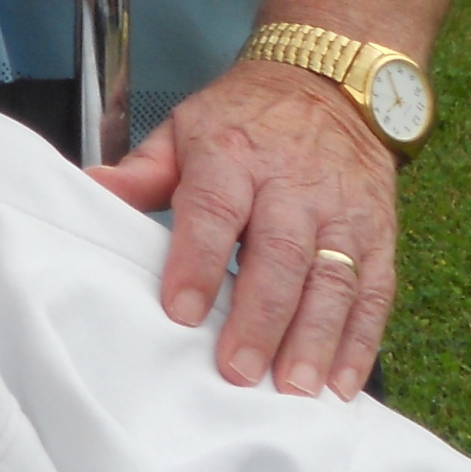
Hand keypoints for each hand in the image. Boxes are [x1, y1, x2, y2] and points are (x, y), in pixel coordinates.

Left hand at [91, 57, 396, 398]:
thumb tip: (91, 189)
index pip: (214, 209)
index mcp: (234, 156)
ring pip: (333, 280)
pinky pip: (374, 291)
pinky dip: (361, 341)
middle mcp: (293, 185)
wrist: (330, 81)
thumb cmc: (244, 119)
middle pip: (280, 255)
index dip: (197, 261)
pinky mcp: (379, 235)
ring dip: (314, 339)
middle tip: (237, 371)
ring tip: (292, 390)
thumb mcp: (185, 128)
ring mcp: (342, 212)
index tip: (180, 312)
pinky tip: (341, 385)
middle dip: (259, 318)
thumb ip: (143, 171)